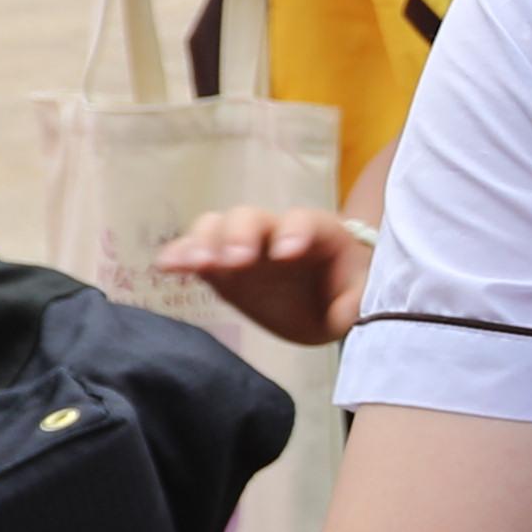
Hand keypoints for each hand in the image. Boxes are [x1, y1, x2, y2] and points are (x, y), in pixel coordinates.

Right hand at [154, 205, 372, 345]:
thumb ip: (357, 301)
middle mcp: (274, 232)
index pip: (303, 221)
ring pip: (217, 228)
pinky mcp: (220, 267)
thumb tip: (346, 313)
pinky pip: (195, 253)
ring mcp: (243, 247)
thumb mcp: (364, 297)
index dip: (294, 231)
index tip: (287, 254)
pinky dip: (180, 256)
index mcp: (316, 233)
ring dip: (204, 242)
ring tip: (195, 264)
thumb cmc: (347, 292)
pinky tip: (166, 267)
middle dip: (241, 235)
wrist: (326, 300)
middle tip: (236, 260)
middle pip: (252, 218)